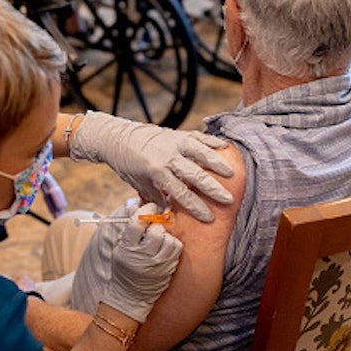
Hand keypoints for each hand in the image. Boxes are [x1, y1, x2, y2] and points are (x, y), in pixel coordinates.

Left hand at [70, 112, 233, 221]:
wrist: (118, 138)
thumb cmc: (127, 163)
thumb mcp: (138, 183)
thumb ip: (155, 196)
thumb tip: (169, 212)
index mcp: (156, 171)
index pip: (180, 193)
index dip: (196, 207)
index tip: (209, 217)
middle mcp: (167, 156)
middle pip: (194, 175)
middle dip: (212, 189)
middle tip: (228, 200)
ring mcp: (173, 143)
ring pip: (200, 152)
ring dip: (217, 163)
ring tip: (232, 174)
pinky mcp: (177, 133)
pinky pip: (198, 136)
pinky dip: (212, 141)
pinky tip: (225, 148)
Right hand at [101, 203, 182, 321]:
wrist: (130, 296)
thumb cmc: (123, 268)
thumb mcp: (120, 248)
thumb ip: (129, 228)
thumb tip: (136, 207)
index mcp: (127, 248)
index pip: (138, 222)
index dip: (145, 210)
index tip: (150, 207)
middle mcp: (143, 256)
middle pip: (155, 229)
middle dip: (155, 224)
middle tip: (153, 225)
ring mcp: (157, 263)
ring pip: (168, 238)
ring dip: (164, 234)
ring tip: (158, 238)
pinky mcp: (168, 268)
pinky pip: (176, 247)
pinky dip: (172, 243)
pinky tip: (165, 246)